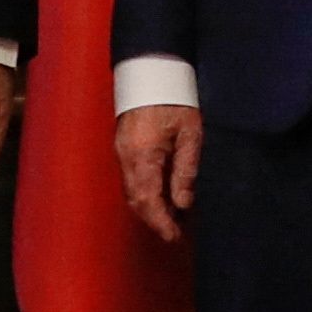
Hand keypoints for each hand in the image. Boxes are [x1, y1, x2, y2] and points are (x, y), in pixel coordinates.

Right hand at [115, 101, 202, 242]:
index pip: (149, 200)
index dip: (161, 222)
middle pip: (136, 201)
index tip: (174, 237)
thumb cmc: (175, 101)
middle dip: (155, 220)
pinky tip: (163, 196)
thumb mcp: (190, 135)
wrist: (151, 73)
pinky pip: (132, 180)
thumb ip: (185, 171)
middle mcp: (127, 158)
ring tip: (174, 218)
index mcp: (144, 156)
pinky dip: (145, 194)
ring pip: (132, 192)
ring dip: (150, 209)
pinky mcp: (123, 149)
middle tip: (176, 233)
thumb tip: (183, 204)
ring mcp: (122, 154)